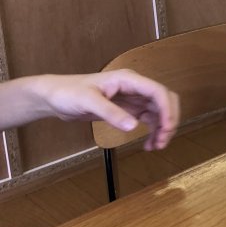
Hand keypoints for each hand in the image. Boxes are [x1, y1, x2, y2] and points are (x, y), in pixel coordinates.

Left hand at [43, 69, 179, 149]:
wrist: (55, 97)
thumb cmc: (68, 93)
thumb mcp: (88, 102)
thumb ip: (111, 113)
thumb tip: (133, 127)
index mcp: (129, 80)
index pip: (158, 92)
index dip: (167, 109)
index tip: (166, 129)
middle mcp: (135, 87)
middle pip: (164, 100)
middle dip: (169, 120)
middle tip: (163, 140)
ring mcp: (133, 98)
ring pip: (159, 111)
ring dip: (162, 127)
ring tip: (156, 146)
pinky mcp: (129, 108)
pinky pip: (148, 119)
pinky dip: (152, 131)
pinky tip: (148, 143)